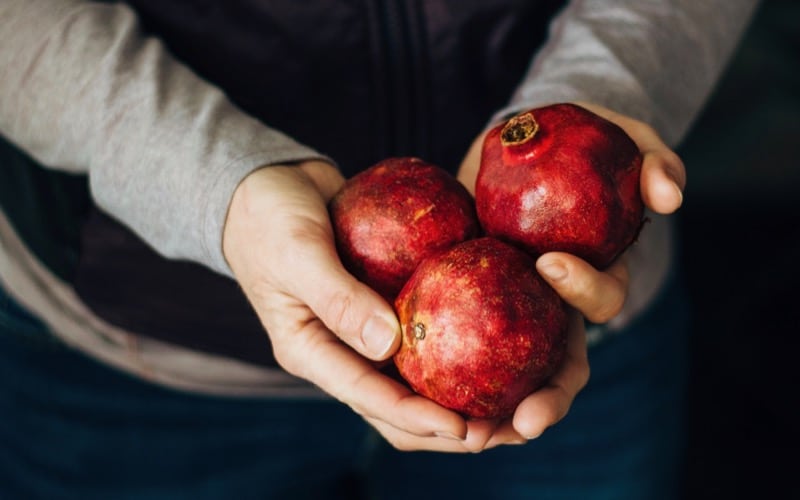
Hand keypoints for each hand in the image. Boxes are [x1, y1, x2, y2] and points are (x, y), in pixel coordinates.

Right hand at [222, 161, 498, 452]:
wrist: (266, 184)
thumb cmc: (268, 216)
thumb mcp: (296, 251)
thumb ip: (337, 296)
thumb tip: (389, 344)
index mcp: (310, 349)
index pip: (368, 397)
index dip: (418, 418)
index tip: (466, 428)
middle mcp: (339, 348)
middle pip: (397, 404)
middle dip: (447, 424)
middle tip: (502, 428)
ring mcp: (360, 328)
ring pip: (413, 375)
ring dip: (457, 391)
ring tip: (511, 397)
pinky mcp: (380, 302)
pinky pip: (420, 329)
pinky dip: (454, 339)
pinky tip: (496, 337)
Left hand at [455, 102, 685, 445]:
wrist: (516, 145)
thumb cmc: (577, 142)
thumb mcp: (622, 136)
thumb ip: (655, 157)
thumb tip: (673, 193)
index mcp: (594, 275)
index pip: (600, 300)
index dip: (583, 292)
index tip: (549, 264)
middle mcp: (556, 306)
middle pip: (562, 369)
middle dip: (549, 401)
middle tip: (524, 422)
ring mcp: (514, 312)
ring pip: (513, 379)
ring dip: (498, 414)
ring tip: (469, 435)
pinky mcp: (471, 305)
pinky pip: (459, 347)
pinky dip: (445, 377)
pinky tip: (411, 386)